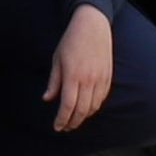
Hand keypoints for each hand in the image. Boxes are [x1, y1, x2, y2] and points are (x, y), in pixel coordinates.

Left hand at [44, 3, 115, 134]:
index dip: (62, 119)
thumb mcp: (57, 60)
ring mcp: (100, 79)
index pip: (68, 105)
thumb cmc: (70, 42)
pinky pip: (101, 99)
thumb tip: (47, 99)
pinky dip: (93, 107)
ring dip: (83, 117)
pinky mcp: (108, 77)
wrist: (92, 27)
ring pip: (93, 106)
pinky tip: (86, 110)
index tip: (57, 127)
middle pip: (81, 110)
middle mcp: (88, 80)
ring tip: (74, 121)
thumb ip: (54, 82)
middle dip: (72, 122)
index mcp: (72, 76)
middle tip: (65, 128)